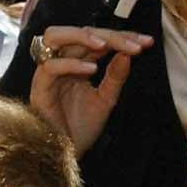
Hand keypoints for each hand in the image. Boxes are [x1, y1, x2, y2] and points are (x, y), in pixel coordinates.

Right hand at [28, 27, 152, 154]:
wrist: (66, 154)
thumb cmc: (81, 128)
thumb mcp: (106, 99)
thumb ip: (115, 77)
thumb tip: (128, 53)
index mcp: (77, 61)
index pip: (98, 38)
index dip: (122, 37)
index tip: (146, 42)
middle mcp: (61, 61)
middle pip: (79, 32)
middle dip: (109, 35)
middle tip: (134, 44)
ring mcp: (48, 73)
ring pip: (55, 37)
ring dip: (82, 36)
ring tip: (106, 44)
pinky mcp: (39, 87)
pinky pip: (50, 67)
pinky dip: (71, 64)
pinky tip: (92, 69)